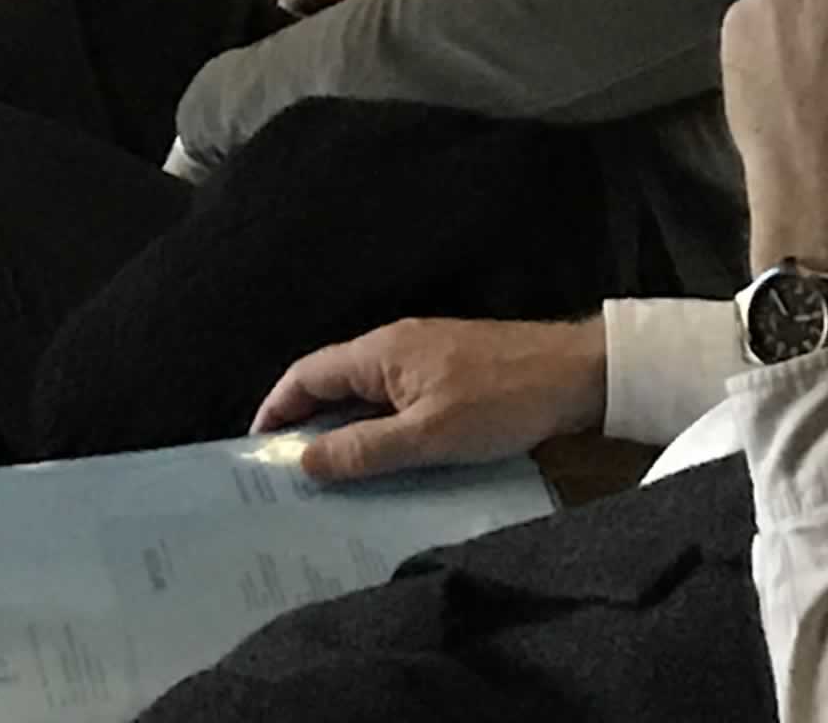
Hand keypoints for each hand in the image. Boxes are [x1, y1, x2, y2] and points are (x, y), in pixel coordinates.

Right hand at [252, 316, 606, 482]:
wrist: (574, 374)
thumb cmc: (502, 399)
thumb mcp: (428, 436)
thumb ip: (365, 449)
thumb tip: (304, 462)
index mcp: (381, 351)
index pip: (307, 374)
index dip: (276, 410)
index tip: (253, 451)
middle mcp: (393, 346)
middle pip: (331, 383)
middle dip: (304, 425)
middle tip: (283, 478)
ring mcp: (420, 357)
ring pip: (363, 394)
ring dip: (341, 431)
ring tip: (325, 481)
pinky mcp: (444, 372)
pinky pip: (392, 400)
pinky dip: (374, 429)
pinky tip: (379, 465)